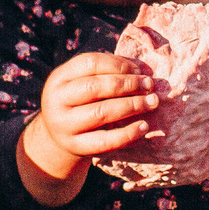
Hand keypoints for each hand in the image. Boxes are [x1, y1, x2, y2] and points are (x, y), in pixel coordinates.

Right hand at [20, 53, 159, 186]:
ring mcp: (63, 125)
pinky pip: (105, 141)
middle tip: (149, 85)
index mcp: (59, 78)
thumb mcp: (83, 83)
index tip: (139, 70)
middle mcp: (56, 100)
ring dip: (132, 106)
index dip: (118, 64)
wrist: (59, 136)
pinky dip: (128, 134)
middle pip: (95, 87)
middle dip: (127, 84)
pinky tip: (144, 126)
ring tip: (152, 102)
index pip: (90, 63)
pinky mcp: (75, 146)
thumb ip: (107, 73)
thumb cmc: (80, 102)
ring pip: (101, 112)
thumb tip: (143, 69)